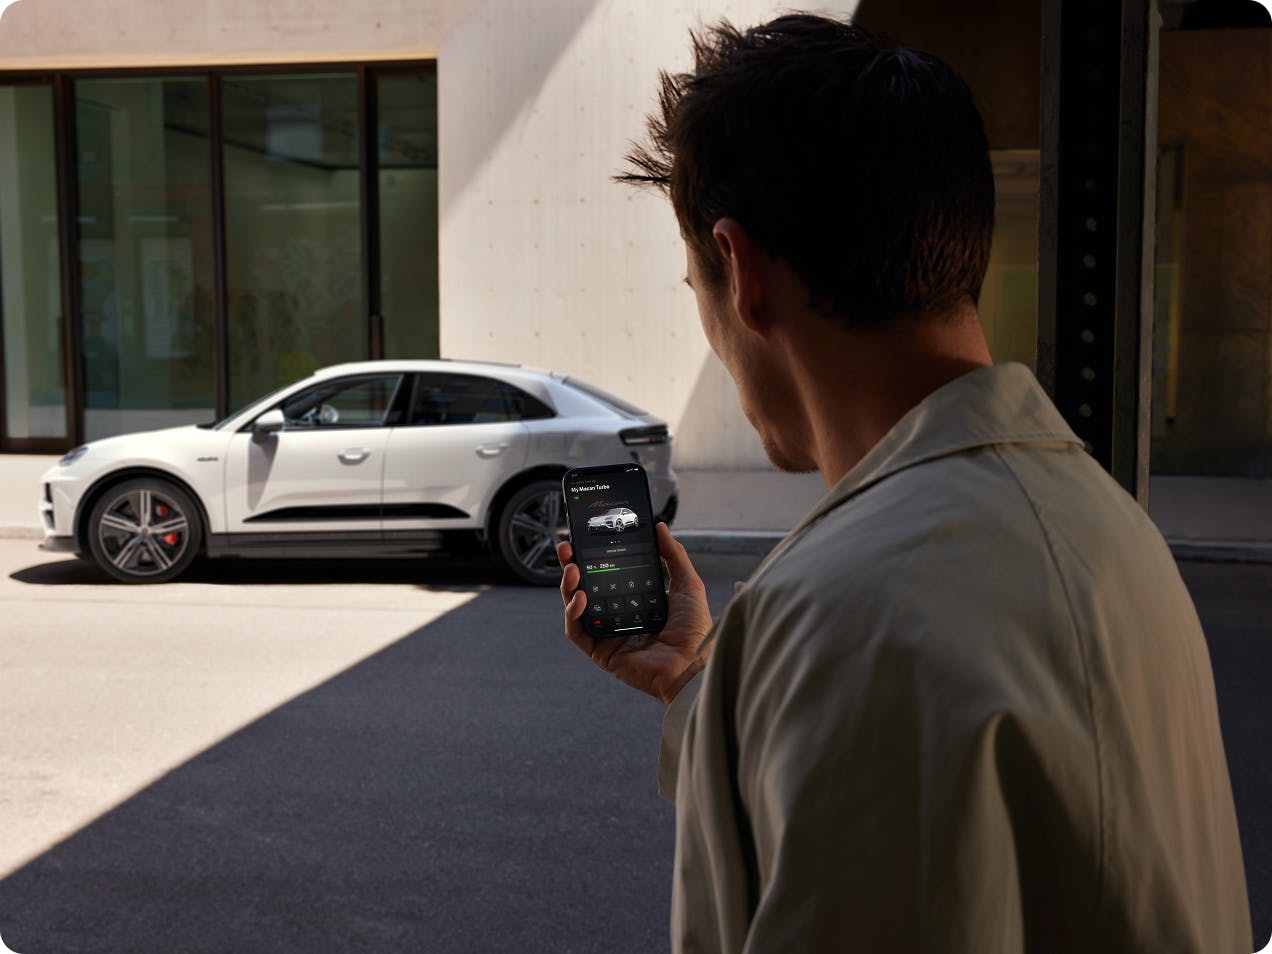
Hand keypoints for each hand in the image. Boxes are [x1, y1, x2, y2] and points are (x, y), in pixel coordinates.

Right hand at [558, 522, 713, 704]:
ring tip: (572, 568)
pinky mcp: (600, 652)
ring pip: (576, 607)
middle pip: (586, 587)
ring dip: (569, 586)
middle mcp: (618, 615)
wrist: (692, 665)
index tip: (586, 537)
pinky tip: (581, 597)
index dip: (594, 556)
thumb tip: (660, 527)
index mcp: (636, 599)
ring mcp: (607, 633)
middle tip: (567, 547)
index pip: (608, 574)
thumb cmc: (694, 630)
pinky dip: (573, 613)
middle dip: (572, 566)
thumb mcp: (687, 584)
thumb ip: (673, 555)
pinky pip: (577, 631)